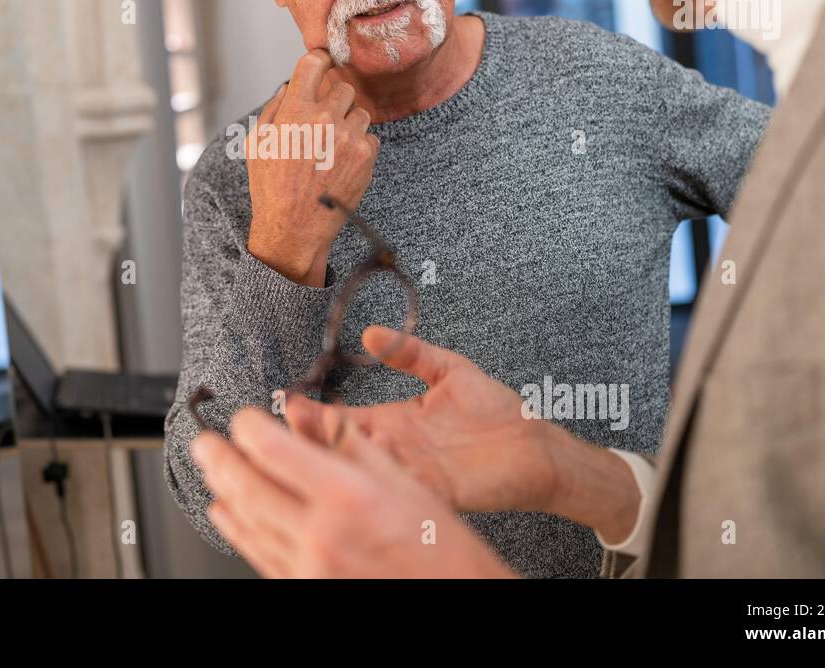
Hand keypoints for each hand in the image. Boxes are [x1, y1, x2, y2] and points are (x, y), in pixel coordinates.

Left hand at [192, 407, 512, 577]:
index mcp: (347, 496)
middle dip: (217, 458)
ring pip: (246, 523)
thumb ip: (345, 441)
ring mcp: (310, 568)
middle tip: (203, 440)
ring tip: (210, 470)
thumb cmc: (438, 544)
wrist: (451, 597)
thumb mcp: (401, 478)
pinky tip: (228, 514)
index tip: (243, 417)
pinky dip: (237, 531)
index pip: (272, 450)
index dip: (248, 426)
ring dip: (222, 491)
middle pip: (246, 486)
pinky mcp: (305, 588)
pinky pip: (258, 555)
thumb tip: (301, 411)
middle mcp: (322, 534)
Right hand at [246, 49, 378, 285]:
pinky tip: (341, 162)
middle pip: (343, 87)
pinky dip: (359, 145)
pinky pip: (370, 136)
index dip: (319, 60)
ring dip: (349, 123)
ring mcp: (348, 137)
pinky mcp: (366, 156)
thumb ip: (274, 109)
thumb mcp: (256, 144)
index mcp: (293, 111)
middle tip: (324, 121)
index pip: (314, 63)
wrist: (294, 228)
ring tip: (332, 147)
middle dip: (335, 100)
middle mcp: (323, 119)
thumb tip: (290, 86)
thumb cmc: (270, 187)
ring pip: (360, 111)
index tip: (323, 64)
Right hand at [286, 326, 562, 514]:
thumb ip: (410, 352)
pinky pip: (401, 489)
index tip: (289, 403)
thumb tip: (371, 332)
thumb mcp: (448, 369)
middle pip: (345, 448)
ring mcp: (414, 472)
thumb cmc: (495, 411)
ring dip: (342, 458)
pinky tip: (364, 465)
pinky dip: (382, 480)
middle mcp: (398, 450)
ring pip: (366, 470)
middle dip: (314, 437)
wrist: (535, 445)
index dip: (315, 413)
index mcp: (394, 423)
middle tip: (289, 423)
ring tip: (317, 441)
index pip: (343, 419)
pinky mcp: (437, 491)